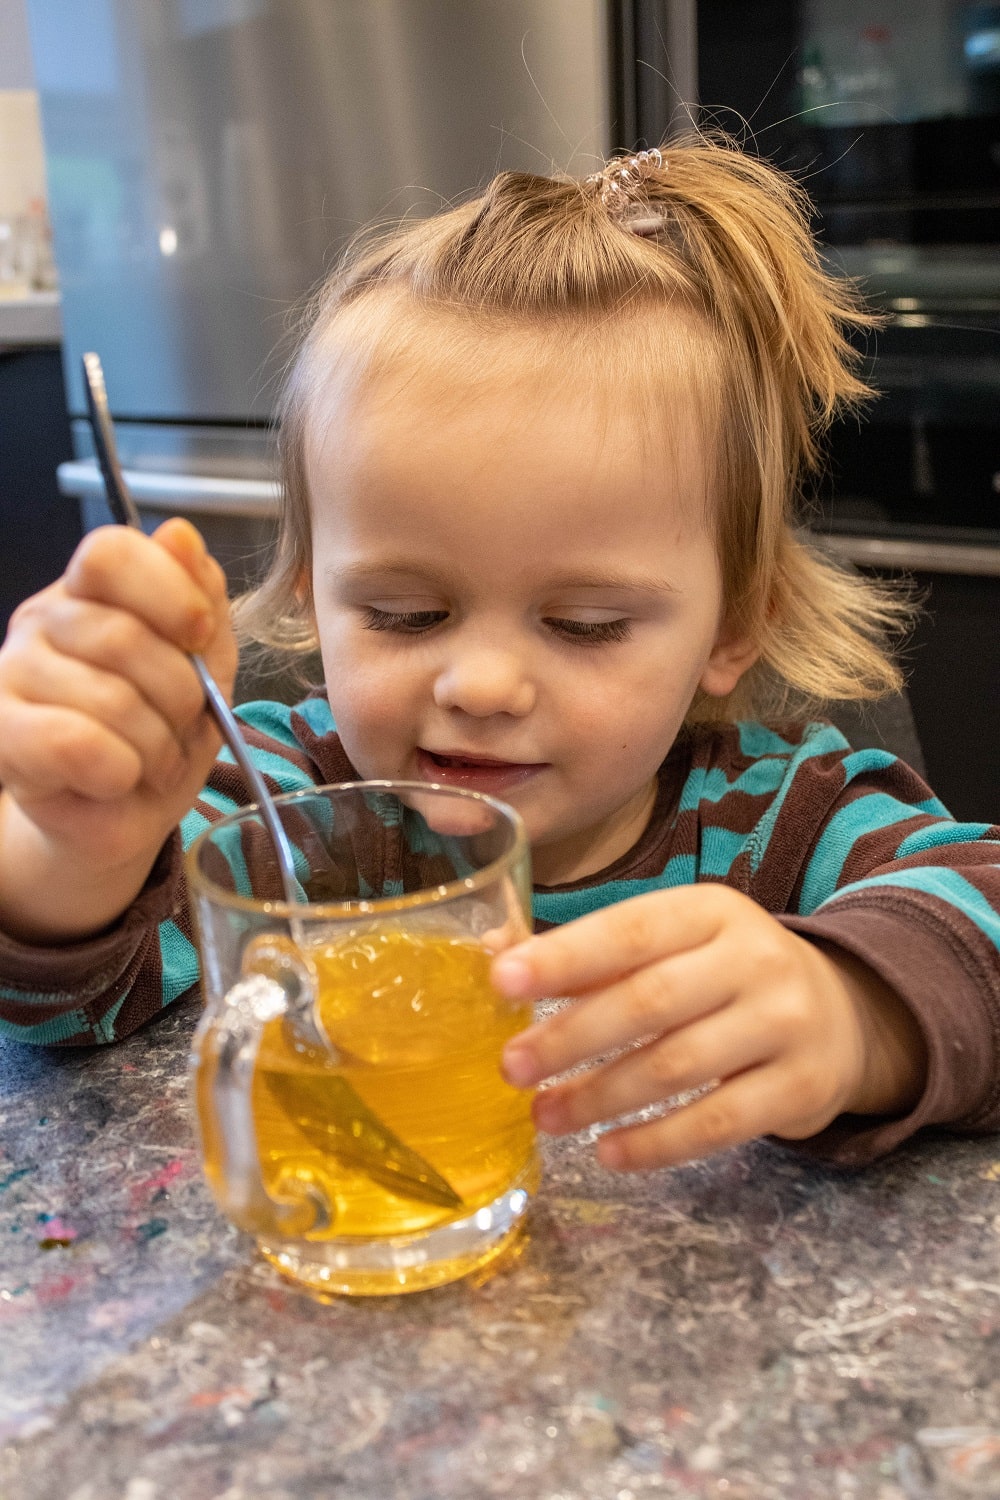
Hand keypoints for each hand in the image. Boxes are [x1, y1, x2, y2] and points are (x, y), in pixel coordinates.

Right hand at [0, 518, 236, 940]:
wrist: (124, 813)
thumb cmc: (163, 733)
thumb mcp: (206, 663)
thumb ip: (200, 597)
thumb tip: (178, 534)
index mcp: (90, 591)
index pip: (110, 553)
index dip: (168, 592)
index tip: (200, 636)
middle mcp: (42, 621)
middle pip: (123, 635)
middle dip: (180, 696)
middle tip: (182, 726)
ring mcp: (14, 674)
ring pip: (110, 699)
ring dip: (157, 745)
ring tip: (153, 760)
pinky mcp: (4, 734)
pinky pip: (76, 743)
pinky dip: (120, 770)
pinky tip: (117, 778)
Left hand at [492, 886, 926, 1169]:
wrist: (844, 1014)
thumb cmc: (727, 976)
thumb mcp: (675, 943)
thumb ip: (592, 954)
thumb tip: (493, 957)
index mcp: (711, 911)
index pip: (630, 930)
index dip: (565, 957)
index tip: (502, 981)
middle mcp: (754, 958)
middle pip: (650, 1001)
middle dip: (571, 1036)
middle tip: (511, 1067)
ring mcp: (785, 1023)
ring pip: (679, 1065)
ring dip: (602, 1096)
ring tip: (546, 1115)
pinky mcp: (802, 1087)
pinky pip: (720, 1122)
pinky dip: (658, 1143)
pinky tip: (609, 1152)